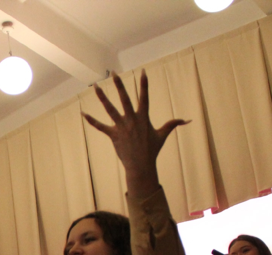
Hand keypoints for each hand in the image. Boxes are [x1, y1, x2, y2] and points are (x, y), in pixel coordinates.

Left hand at [83, 71, 186, 198]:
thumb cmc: (152, 150)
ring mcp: (122, 127)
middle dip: (119, 85)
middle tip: (114, 73)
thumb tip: (188, 120)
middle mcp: (132, 120)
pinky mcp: (113, 135)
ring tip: (95, 87)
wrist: (141, 166)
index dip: (144, 84)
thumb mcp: (163, 135)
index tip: (143, 71)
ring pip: (110, 109)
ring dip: (102, 98)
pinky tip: (84, 114)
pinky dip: (92, 121)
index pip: (144, 97)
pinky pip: (100, 127)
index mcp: (143, 117)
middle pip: (125, 99)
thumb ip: (173, 124)